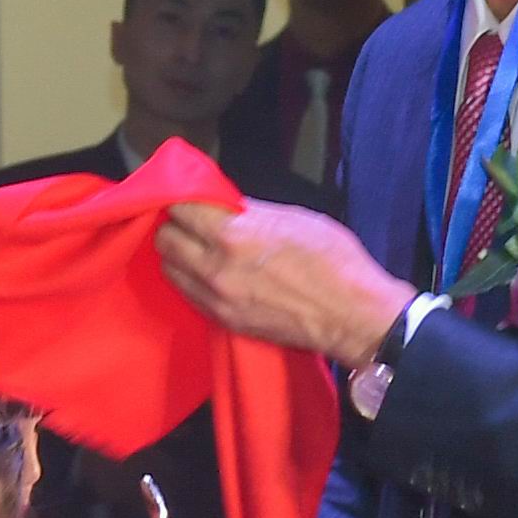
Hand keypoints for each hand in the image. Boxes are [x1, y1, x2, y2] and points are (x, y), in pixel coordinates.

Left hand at [155, 200, 411, 359]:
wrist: (352, 316)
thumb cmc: (333, 261)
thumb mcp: (294, 218)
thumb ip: (251, 211)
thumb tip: (225, 204)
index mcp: (234, 236)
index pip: (181, 210)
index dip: (182, 199)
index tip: (188, 197)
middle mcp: (216, 268)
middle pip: (166, 240)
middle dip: (174, 226)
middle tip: (190, 221)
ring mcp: (217, 299)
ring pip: (170, 270)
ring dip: (177, 254)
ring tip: (196, 247)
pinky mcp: (223, 320)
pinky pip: (188, 294)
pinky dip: (189, 279)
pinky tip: (206, 271)